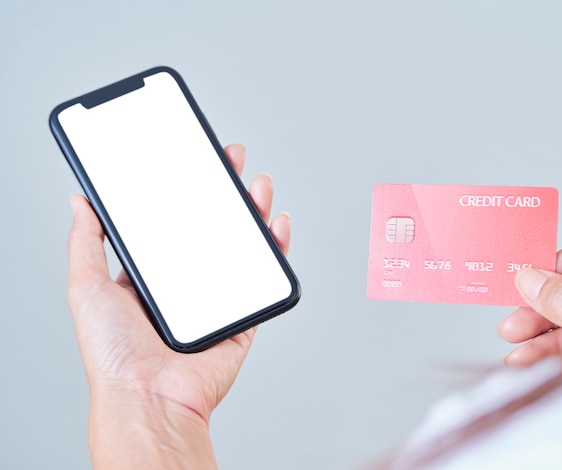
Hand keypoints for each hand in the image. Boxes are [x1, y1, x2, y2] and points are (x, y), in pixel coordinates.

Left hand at [67, 144, 290, 467]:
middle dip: (224, 190)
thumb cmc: (113, 353)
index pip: (173, 221)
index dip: (184, 188)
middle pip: (212, 227)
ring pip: (242, 246)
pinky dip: (276, 249)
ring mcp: (216, 299)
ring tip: (256, 184)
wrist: (149, 397)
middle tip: (230, 160)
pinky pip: (265, 278)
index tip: (192, 160)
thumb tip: (79, 201)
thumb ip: (84, 242)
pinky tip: (276, 224)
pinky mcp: (241, 316)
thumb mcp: (85, 287)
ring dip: (253, 211)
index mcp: (151, 276)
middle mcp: (186, 285)